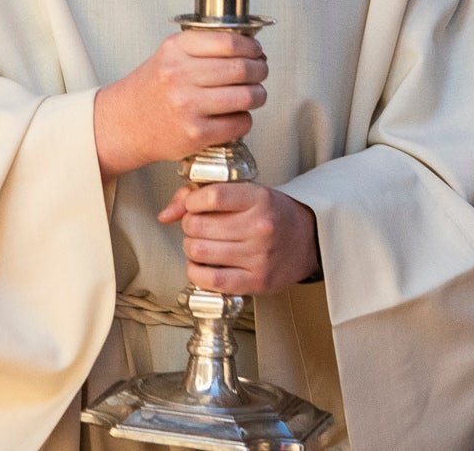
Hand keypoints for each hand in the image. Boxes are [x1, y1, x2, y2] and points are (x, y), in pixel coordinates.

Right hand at [94, 31, 266, 179]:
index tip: (256, 51)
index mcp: (176, 50)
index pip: (230, 42)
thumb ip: (203, 47)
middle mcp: (180, 75)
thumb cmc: (153, 89)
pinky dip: (245, 120)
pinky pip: (239, 123)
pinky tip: (235, 116)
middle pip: (243, 68)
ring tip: (254, 95)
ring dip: (258, 95)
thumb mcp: (169, 55)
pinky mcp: (196, 133)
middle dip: (260, 70)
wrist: (125, 123)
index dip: (252, 47)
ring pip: (247, 96)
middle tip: (260, 72)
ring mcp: (188, 105)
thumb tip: (249, 47)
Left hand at [159, 182, 319, 294]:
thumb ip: (202, 194)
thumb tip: (166, 214)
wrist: (308, 240)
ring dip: (191, 248)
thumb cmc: (271, 214)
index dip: (192, 201)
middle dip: (189, 225)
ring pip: (199, 252)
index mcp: (258, 199)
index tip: (194, 205)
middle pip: (199, 225)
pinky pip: (211, 280)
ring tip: (201, 245)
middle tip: (198, 226)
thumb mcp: (246, 192)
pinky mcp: (256, 282)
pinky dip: (196, 272)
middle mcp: (259, 227)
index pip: (211, 196)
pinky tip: (201, 265)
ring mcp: (258, 257)